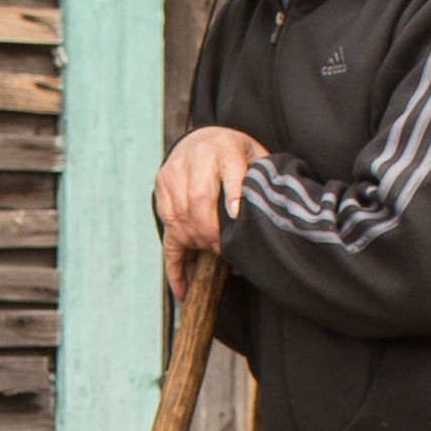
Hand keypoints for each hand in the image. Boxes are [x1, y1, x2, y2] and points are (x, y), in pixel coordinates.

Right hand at [155, 125, 264, 299]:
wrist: (199, 139)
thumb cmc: (234, 154)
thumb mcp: (254, 156)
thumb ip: (262, 180)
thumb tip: (269, 219)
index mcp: (224, 148)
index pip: (229, 170)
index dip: (233, 194)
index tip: (236, 217)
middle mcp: (194, 159)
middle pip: (198, 202)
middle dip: (211, 233)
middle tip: (224, 250)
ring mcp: (172, 175)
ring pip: (179, 219)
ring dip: (196, 243)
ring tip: (211, 254)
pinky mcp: (160, 191)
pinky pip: (167, 233)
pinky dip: (175, 264)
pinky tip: (184, 290)